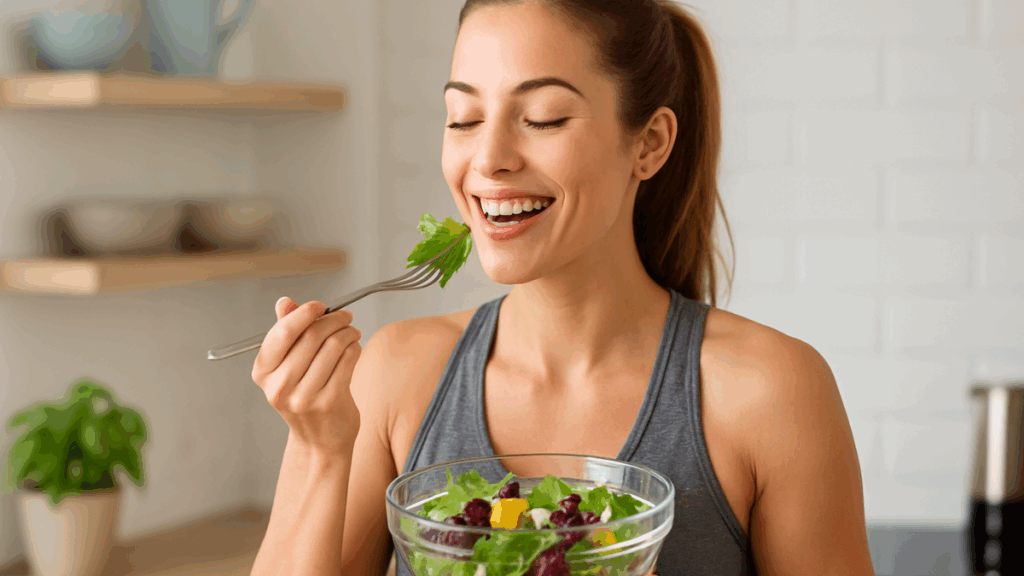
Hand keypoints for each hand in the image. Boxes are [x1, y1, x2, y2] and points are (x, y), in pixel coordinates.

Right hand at [251, 297, 362, 453]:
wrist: (318, 440)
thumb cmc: (304, 396)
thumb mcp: (286, 366)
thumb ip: (286, 333)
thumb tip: (285, 302)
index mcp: (263, 372)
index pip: (283, 332)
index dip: (304, 313)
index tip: (320, 306)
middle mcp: (279, 386)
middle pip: (312, 336)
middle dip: (334, 320)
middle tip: (345, 317)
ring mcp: (304, 397)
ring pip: (333, 346)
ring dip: (348, 333)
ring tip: (352, 332)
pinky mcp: (329, 402)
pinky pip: (347, 360)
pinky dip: (354, 348)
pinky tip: (354, 348)